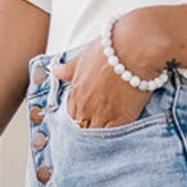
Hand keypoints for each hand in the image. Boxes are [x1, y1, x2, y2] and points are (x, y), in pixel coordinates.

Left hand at [52, 7, 186, 127]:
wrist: (132, 49)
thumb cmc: (110, 48)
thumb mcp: (83, 56)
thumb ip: (69, 69)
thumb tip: (54, 70)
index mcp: (76, 92)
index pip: (71, 115)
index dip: (79, 117)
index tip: (87, 117)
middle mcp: (86, 107)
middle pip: (82, 128)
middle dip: (88, 128)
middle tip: (97, 128)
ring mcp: (103, 115)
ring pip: (96, 135)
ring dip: (100, 135)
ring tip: (107, 135)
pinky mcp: (121, 121)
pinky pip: (113, 137)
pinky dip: (114, 138)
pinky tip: (117, 136)